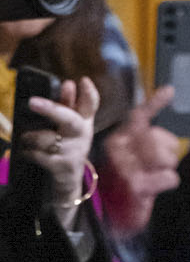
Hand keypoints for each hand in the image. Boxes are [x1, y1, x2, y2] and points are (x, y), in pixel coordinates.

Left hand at [17, 77, 99, 229]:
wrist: (69, 181)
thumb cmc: (67, 146)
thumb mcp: (70, 127)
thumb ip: (68, 105)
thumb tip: (68, 83)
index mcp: (84, 122)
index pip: (91, 105)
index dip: (89, 93)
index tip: (82, 80)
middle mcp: (82, 136)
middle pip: (70, 119)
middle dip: (51, 109)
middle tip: (32, 101)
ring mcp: (73, 152)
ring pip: (46, 139)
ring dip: (30, 137)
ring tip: (25, 138)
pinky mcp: (62, 167)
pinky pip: (38, 155)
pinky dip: (28, 152)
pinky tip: (26, 152)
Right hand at [100, 88, 181, 238]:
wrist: (111, 213)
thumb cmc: (125, 179)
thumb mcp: (132, 152)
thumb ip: (146, 131)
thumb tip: (167, 92)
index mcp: (117, 137)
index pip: (138, 116)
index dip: (155, 103)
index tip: (170, 90)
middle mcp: (118, 148)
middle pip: (160, 138)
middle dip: (168, 151)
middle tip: (157, 164)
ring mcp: (126, 166)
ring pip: (168, 157)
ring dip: (167, 168)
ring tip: (152, 175)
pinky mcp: (136, 185)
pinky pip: (171, 177)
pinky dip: (167, 182)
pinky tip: (154, 187)